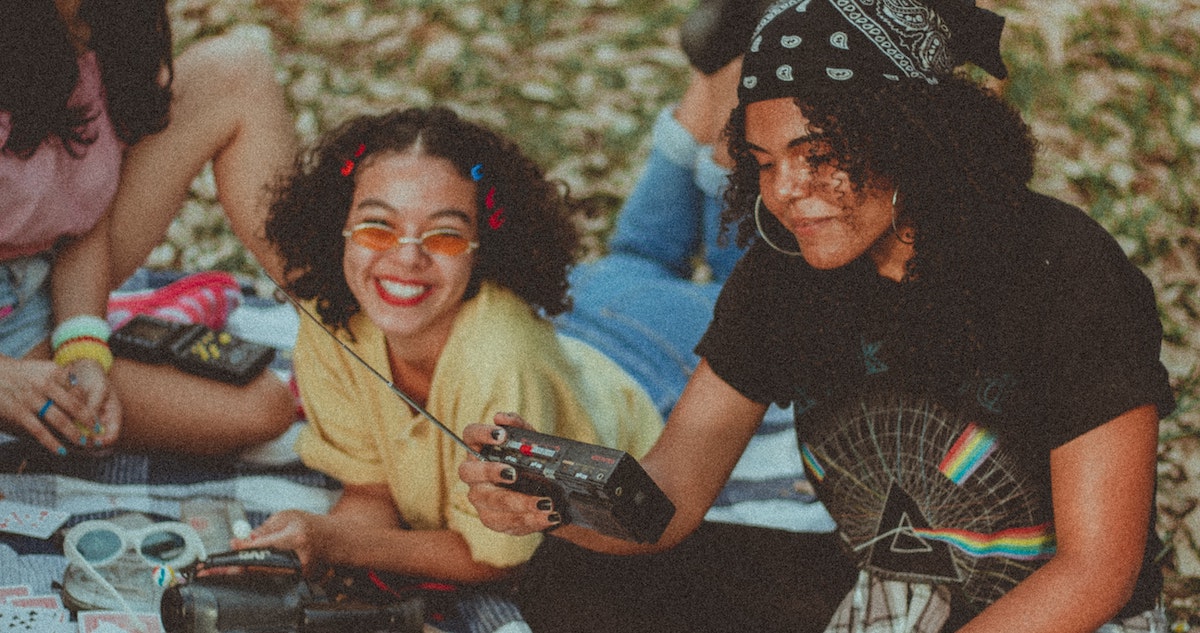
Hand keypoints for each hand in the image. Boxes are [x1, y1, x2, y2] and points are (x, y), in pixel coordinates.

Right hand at [0, 355, 116, 453]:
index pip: (79, 392)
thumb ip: (60, 377)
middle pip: (74, 407)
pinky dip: (52, 443)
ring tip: (84, 444)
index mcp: (53, 374)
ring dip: (75, 434)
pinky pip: (40, 431)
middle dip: (89, 422)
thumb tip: (80, 388)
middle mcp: (45, 385)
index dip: (90, 407)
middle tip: (99, 434)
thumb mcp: (42, 369)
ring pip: (60, 420)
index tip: (100, 419)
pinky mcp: (19, 413)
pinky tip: (62, 451)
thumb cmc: (19, 375)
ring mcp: (32, 400)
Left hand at [230, 509, 327, 574]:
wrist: (330, 539)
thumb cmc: (309, 525)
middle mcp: (298, 558)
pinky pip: (271, 578)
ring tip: (222, 572)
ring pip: (264, 575)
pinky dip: (254, 575)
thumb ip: (266, 528)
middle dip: (237, 568)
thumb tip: (248, 540)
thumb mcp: (288, 516)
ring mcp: (298, 572)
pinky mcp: (297, 579)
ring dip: (242, 573)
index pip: (265, 545)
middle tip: (217, 570)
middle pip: (262, 566)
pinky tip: (239, 573)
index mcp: (297, 538)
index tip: (232, 545)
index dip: (245, 547)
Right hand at [457, 412, 561, 536]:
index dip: (481, 434)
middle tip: (513, 473)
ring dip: (519, 502)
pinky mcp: (493, 519)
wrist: (542, 495)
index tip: (501, 435)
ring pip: (491, 502)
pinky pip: (507, 522)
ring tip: (545, 502)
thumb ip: (520, 428)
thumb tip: (501, 417)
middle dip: (490, 472)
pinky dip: (531, 520)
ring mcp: (481, 499)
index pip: (470, 436)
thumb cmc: (528, 465)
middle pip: (468, 472)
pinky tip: (548, 516)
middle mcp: (474, 476)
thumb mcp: (530, 444)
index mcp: (480, 451)